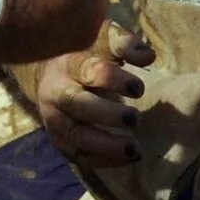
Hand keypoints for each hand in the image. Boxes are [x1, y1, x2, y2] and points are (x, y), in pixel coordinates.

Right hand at [37, 23, 155, 166]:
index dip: (113, 79)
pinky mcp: (60, 140)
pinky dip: (103, 160)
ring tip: (135, 149)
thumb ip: (125, 43)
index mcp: (68, 63)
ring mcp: (55, 119)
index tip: (138, 88)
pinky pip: (79, 155)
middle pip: (77, 105)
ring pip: (76, 136)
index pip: (88, 70)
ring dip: (106, 145)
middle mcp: (55, 92)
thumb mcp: (103, 39)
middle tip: (135, 119)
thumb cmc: (86, 53)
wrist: (50, 73)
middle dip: (107, 114)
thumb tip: (149, 56)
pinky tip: (128, 158)